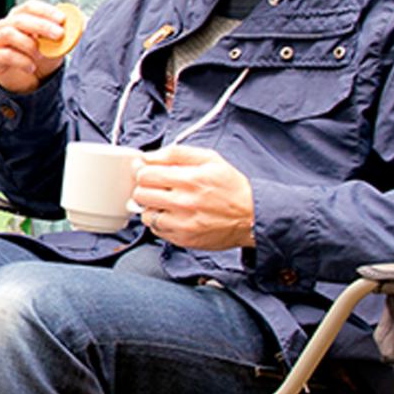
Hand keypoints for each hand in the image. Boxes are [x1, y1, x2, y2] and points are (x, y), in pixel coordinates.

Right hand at [0, 0, 71, 94]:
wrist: (28, 81)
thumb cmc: (41, 57)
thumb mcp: (56, 45)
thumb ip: (66, 34)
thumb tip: (82, 24)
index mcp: (21, 17)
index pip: (30, 6)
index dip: (46, 11)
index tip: (61, 18)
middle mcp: (6, 25)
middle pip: (20, 19)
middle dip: (41, 26)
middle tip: (58, 34)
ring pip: (9, 34)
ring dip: (29, 43)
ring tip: (42, 53)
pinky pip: (4, 54)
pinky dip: (21, 60)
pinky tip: (32, 66)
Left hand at [130, 145, 255, 249]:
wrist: (252, 217)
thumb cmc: (231, 187)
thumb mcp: (209, 159)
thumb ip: (176, 154)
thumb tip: (147, 157)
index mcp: (190, 179)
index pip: (145, 174)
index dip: (143, 171)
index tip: (149, 172)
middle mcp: (184, 203)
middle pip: (140, 194)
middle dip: (145, 188)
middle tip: (157, 188)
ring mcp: (182, 224)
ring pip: (145, 215)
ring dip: (151, 207)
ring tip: (165, 203)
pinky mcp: (183, 239)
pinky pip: (156, 230)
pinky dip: (159, 222)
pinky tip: (172, 216)